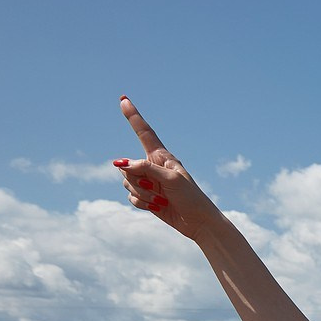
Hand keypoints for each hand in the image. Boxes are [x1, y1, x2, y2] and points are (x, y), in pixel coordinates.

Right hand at [115, 99, 227, 240]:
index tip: (123, 99)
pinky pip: (131, 197)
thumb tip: (121, 164)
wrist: (199, 222)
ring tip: (161, 200)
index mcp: (161, 156)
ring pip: (127, 182)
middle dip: (137, 180)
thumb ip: (145, 168)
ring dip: (142, 194)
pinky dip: (142, 203)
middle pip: (126, 166)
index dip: (133, 116)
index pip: (144, 132)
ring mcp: (148, 182)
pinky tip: (157, 207)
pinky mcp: (146, 197)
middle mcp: (152, 166)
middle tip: (157, 188)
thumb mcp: (171, 178)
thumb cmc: (191, 197)